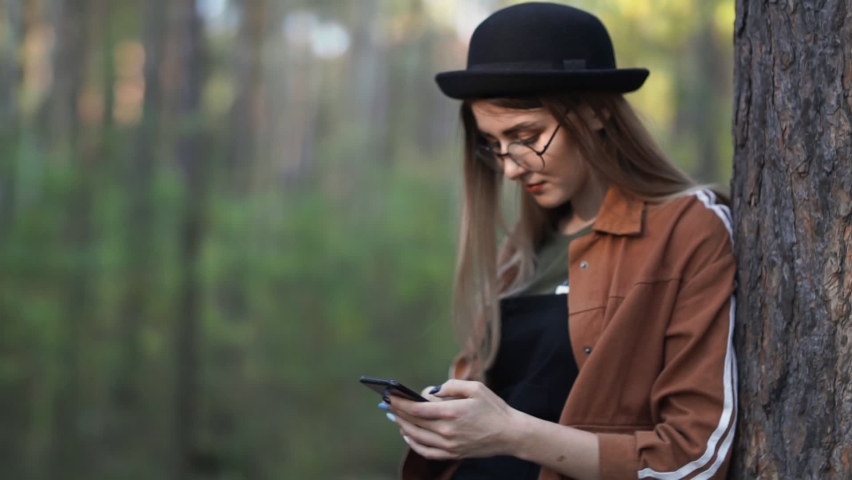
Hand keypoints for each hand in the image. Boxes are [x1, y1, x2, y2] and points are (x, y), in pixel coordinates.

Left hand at [387, 379, 520, 460]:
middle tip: (386, 404)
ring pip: (417, 437)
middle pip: (413, 423)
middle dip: (397, 412)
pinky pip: (426, 452)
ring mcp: (449, 445)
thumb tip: (430, 392)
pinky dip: (413, 444)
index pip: (417, 409)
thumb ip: (451, 386)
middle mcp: (447, 431)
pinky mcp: (453, 454)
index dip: (400, 403)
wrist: (510, 434)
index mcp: (451, 412)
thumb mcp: (475, 388)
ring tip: (394, 417)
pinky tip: (408, 435)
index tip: (390, 396)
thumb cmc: (494, 408)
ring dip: (402, 426)